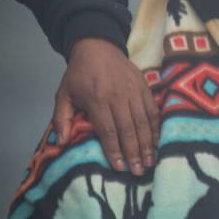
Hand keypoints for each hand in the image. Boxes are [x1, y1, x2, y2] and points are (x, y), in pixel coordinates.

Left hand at [53, 38, 158, 173]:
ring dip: (148, 144)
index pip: (108, 130)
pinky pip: (152, 110)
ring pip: (143, 122)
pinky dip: (156, 127)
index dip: (114, 150)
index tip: (119, 167)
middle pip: (128, 129)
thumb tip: (61, 143)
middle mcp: (117, 96)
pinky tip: (158, 142)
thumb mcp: (63, 94)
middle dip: (134, 153)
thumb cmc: (79, 74)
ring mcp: (133, 91)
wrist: (97, 47)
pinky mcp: (144, 87)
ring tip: (150, 161)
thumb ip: (61, 118)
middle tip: (139, 172)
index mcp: (97, 99)